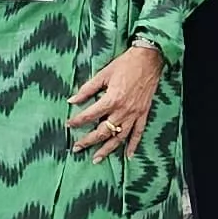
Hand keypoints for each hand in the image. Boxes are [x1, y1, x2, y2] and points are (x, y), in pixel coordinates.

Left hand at [71, 41, 166, 160]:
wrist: (149, 59)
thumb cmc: (125, 64)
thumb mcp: (103, 74)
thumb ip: (87, 89)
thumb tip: (72, 100)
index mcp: (111, 99)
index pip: (90, 115)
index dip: (77, 121)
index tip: (68, 124)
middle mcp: (123, 110)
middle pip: (103, 131)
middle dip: (88, 141)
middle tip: (77, 148)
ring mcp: (134, 114)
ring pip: (119, 137)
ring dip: (107, 149)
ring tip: (96, 159)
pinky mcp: (143, 114)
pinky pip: (138, 133)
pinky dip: (133, 145)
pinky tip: (128, 156)